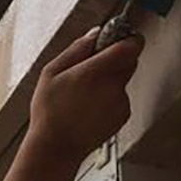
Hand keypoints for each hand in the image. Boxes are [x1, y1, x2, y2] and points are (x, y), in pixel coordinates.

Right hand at [28, 28, 144, 164]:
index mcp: (96, 71)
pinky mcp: (123, 115)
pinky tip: (88, 107)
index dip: (127, 38)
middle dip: (114, 58)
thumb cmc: (49, 111)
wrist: (57, 146)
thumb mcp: (51, 72)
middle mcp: (114, 86)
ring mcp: (121, 102)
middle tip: (91, 66)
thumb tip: (95, 33)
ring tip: (83, 93)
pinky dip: (109, 97)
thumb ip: (76, 49)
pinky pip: (120, 96)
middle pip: (129, 60)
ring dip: (110, 79)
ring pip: (123, 79)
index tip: (116, 37)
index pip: (131, 46)